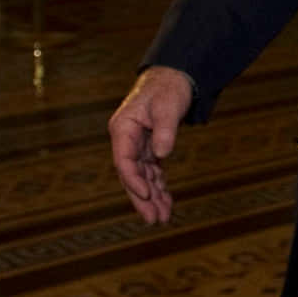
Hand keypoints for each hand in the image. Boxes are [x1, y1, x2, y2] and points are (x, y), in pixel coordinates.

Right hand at [108, 66, 193, 222]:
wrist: (174, 76)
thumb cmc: (168, 88)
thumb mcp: (168, 106)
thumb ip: (165, 131)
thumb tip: (162, 155)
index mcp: (123, 128)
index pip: (123, 160)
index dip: (133, 180)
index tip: (146, 195)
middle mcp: (126, 139)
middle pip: (131, 174)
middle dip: (142, 198)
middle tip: (154, 220)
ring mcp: (137, 144)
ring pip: (143, 176)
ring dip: (153, 196)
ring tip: (163, 217)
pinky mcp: (149, 147)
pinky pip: (152, 171)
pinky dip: (159, 185)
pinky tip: (166, 202)